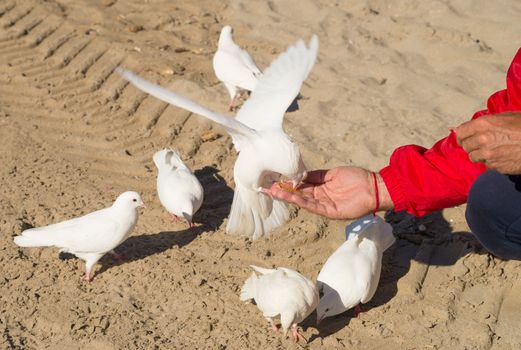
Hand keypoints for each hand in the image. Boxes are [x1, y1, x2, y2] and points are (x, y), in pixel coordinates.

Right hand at [260, 166, 393, 219]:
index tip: (272, 180)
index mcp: (320, 189)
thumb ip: (316, 176)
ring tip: (272, 191)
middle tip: (265, 187)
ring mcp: (325, 205)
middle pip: (297, 195)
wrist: (375, 187)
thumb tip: (299, 174)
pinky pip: (313, 206)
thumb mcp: (332, 173)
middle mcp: (320, 198)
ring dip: (287, 197)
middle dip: (281, 191)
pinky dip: (301, 201)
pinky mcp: (331, 211)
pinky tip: (290, 196)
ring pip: (302, 201)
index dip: (286, 184)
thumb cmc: (356, 178)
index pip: (299, 187)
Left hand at [455, 112, 520, 173]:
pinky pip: (487, 165)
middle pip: (465, 146)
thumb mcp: (507, 117)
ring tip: (493, 149)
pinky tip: (503, 155)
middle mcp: (482, 140)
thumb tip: (474, 127)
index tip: (463, 138)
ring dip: (480, 155)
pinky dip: (492, 162)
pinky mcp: (496, 166)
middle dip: (471, 145)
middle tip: (480, 144)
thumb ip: (488, 122)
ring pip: (474, 157)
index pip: (460, 132)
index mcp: (483, 124)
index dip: (461, 136)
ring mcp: (489, 155)